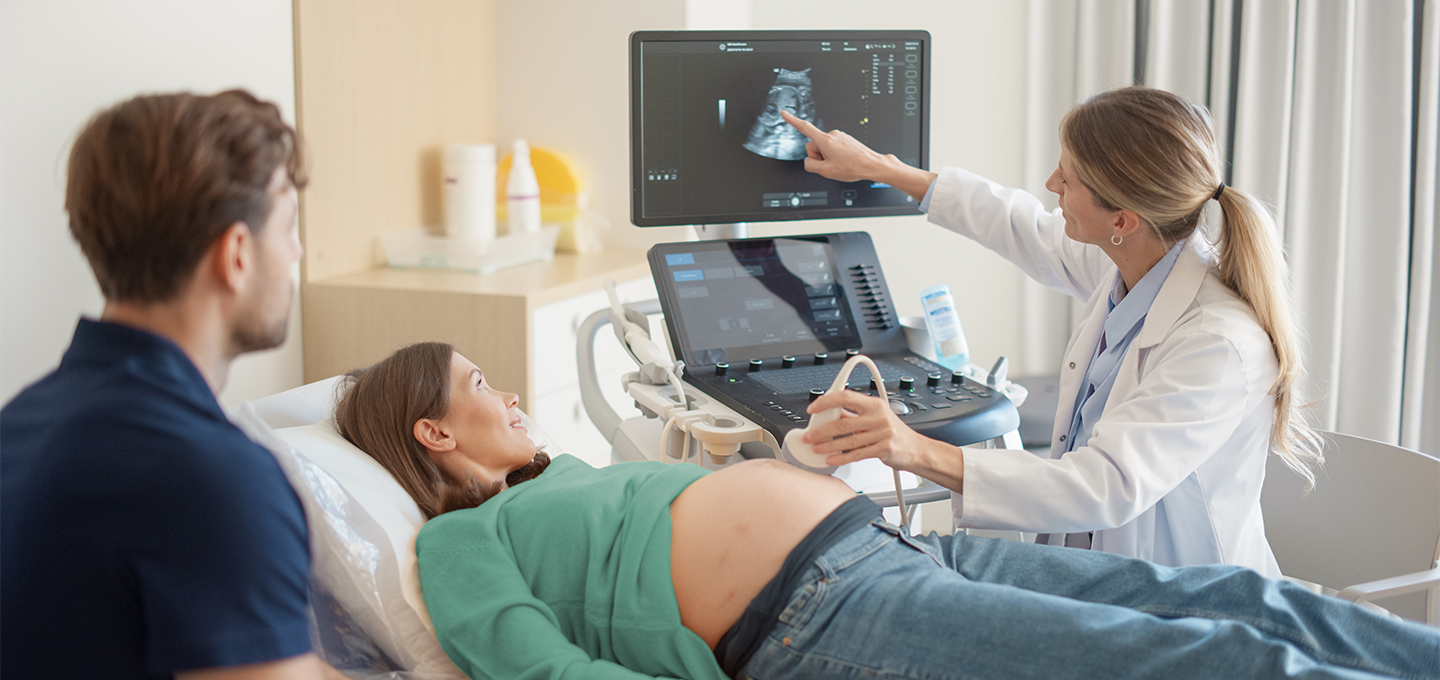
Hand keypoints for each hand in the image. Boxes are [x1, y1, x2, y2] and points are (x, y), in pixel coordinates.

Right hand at [781, 111, 938, 200]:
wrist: (872, 165)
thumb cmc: (852, 167)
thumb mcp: (825, 171)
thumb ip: (810, 165)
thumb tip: (808, 161)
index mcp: (826, 140)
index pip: (804, 128)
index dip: (792, 121)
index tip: (784, 113)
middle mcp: (832, 135)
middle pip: (814, 145)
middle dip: (818, 156)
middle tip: (830, 165)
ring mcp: (840, 137)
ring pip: (824, 148)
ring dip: (828, 157)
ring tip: (840, 164)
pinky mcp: (846, 140)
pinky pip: (833, 148)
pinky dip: (835, 156)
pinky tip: (845, 161)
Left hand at [802, 389, 935, 471]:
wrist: (916, 449)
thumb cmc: (894, 433)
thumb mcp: (876, 417)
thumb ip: (853, 415)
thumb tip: (829, 413)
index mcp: (874, 404)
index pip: (846, 396)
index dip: (826, 401)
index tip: (813, 409)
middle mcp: (878, 417)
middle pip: (843, 422)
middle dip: (821, 430)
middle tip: (808, 436)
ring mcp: (882, 433)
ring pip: (848, 440)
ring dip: (828, 445)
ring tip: (815, 448)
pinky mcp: (884, 449)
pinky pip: (856, 454)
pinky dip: (841, 458)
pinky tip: (831, 459)